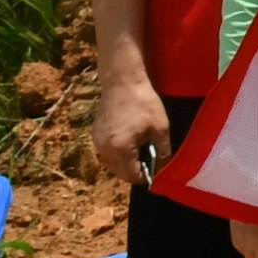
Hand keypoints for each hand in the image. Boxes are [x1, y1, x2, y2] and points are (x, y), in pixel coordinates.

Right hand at [87, 70, 170, 187]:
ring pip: (112, 165)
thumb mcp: (160, 128)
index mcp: (120, 149)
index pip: (133, 177)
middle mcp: (104, 150)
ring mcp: (97, 143)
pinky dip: (118, 154)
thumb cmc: (144, 102)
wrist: (122, 81)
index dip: (147, 176)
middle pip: (121, 174)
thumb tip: (162, 169)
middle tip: (151, 159)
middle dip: (136, 172)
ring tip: (141, 151)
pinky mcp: (95, 135)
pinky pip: (107, 154)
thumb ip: (163, 152)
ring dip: (126, 164)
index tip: (157, 168)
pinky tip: (130, 143)